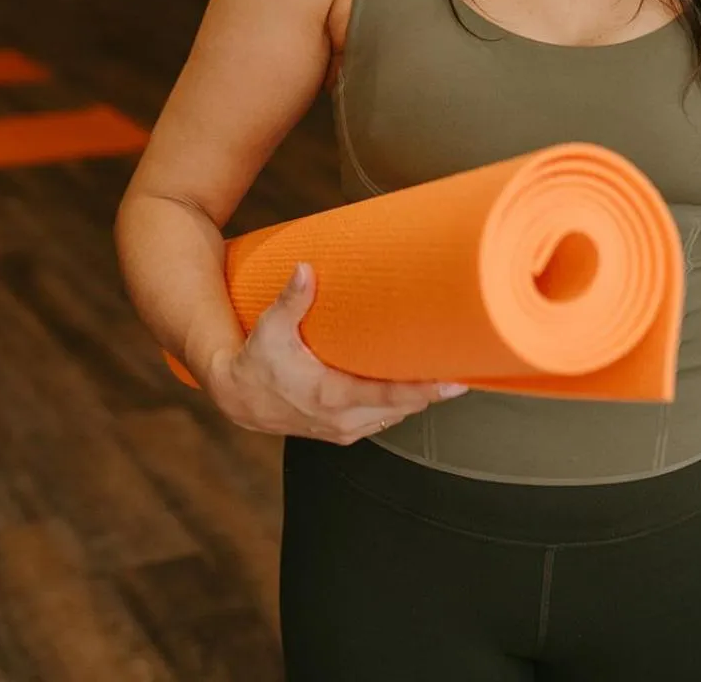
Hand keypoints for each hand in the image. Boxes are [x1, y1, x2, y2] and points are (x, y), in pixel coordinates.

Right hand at [205, 261, 468, 442]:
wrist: (237, 398)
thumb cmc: (255, 362)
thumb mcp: (269, 328)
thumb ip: (291, 300)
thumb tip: (306, 269)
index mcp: (331, 396)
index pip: (391, 397)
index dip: (426, 391)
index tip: (456, 381)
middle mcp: (343, 420)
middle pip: (404, 409)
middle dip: (433, 390)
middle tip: (464, 364)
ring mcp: (344, 430)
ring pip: (395, 417)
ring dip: (418, 399)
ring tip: (447, 373)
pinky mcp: (343, 432)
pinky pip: (382, 420)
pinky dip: (400, 406)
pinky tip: (416, 388)